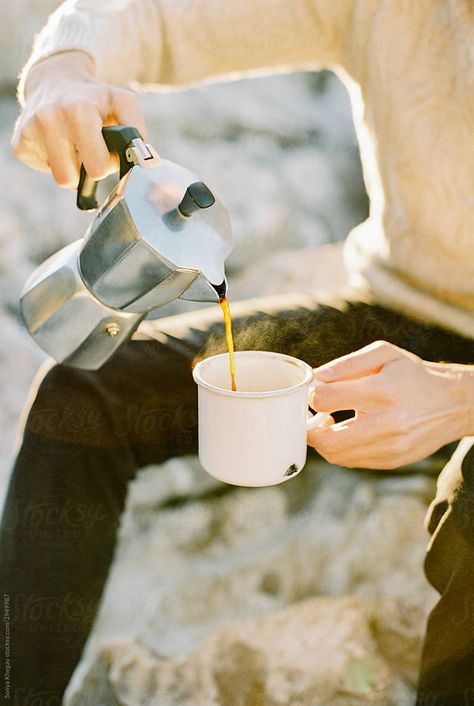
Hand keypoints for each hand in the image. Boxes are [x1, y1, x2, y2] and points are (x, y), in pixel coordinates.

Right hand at [11, 51, 147, 187]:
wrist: (56, 79)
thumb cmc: (95, 97)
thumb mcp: (123, 103)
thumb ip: (137, 131)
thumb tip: (141, 161)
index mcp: (77, 110)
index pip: (96, 167)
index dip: (106, 163)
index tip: (105, 148)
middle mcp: (48, 118)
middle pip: (70, 179)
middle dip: (86, 170)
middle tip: (89, 150)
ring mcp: (29, 131)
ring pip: (57, 177)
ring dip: (71, 167)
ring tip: (74, 145)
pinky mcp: (19, 143)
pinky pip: (43, 169)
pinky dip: (54, 161)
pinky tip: (58, 142)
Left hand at [307, 340, 473, 469]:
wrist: (454, 403)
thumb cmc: (412, 374)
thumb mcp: (383, 354)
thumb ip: (346, 364)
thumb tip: (314, 378)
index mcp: (382, 391)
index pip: (325, 399)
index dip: (312, 395)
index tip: (316, 390)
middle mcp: (387, 424)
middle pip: (326, 440)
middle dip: (308, 427)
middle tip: (313, 413)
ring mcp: (390, 448)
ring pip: (335, 455)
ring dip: (322, 439)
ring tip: (329, 420)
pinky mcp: (391, 461)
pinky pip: (350, 461)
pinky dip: (339, 448)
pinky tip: (346, 431)